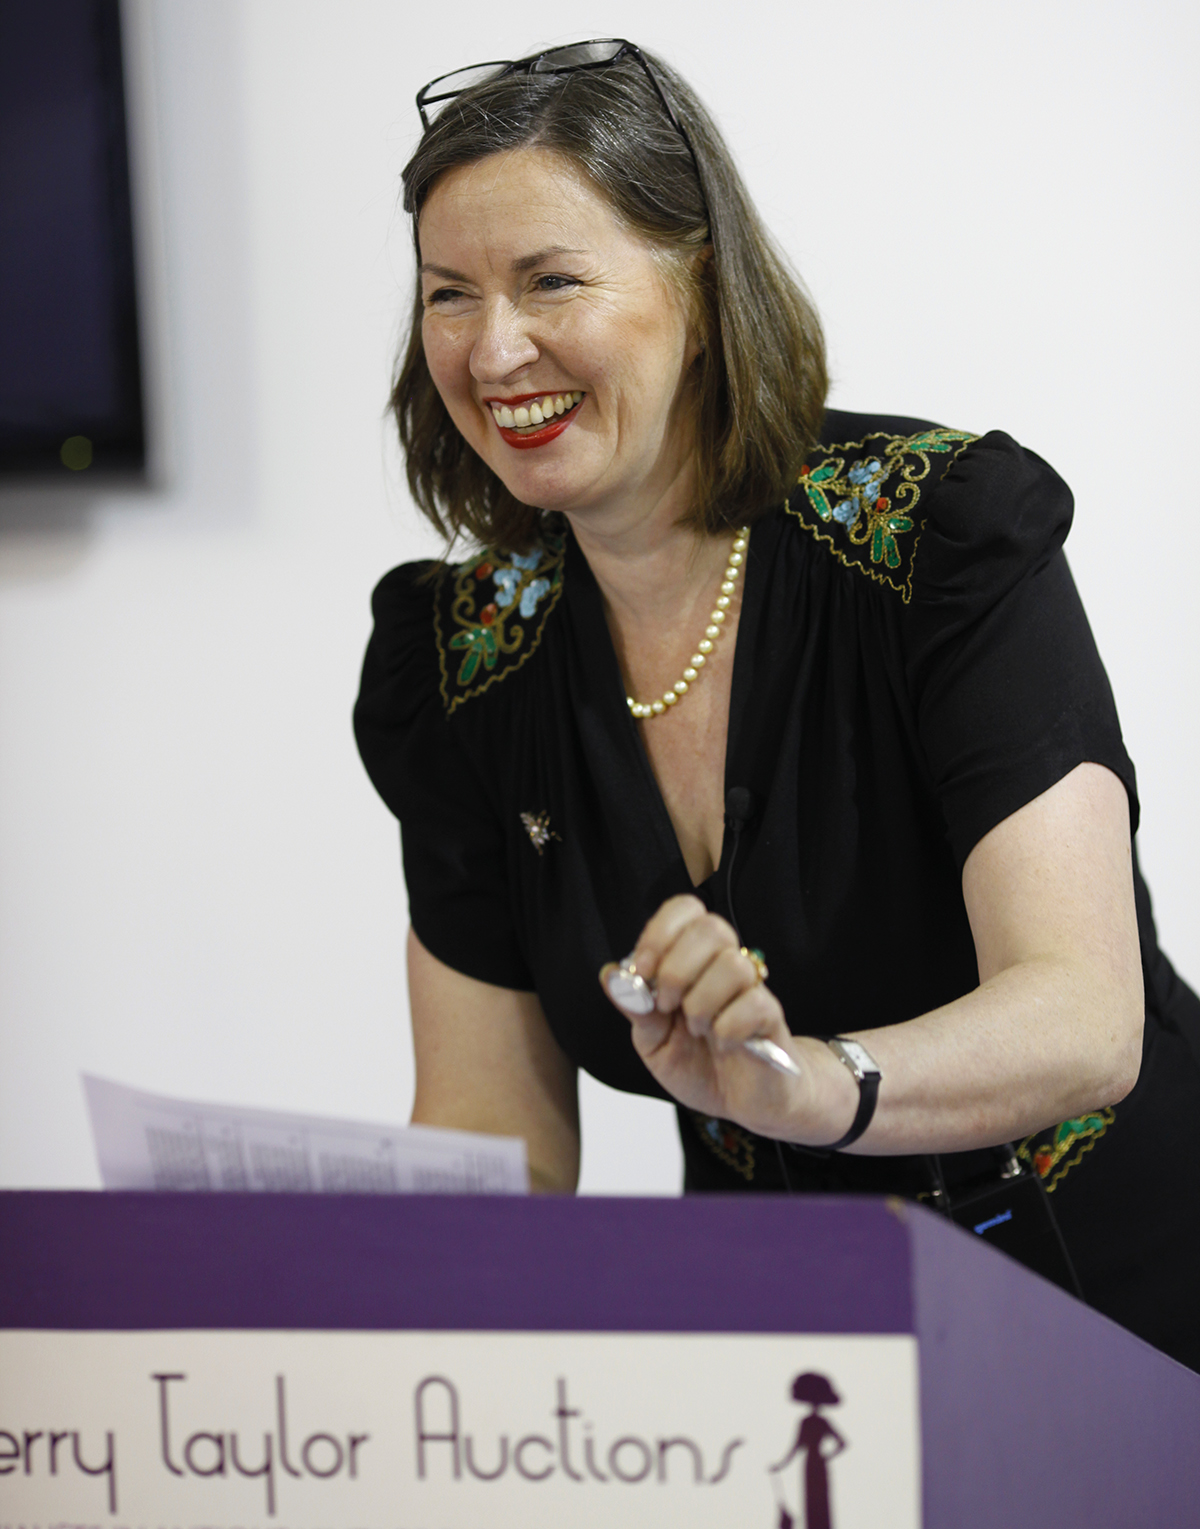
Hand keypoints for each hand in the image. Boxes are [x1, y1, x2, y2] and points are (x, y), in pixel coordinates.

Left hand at [599, 895, 854, 1143]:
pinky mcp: (772, 1018)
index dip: (660, 932)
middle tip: (668, 1005)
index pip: (685, 910)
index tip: (643, 970)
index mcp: (693, 961)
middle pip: (712, 928)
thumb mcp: (654, 1041)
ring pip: (733, 965)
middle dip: (677, 969)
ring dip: (702, 1003)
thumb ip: (636, 1009)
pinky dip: (727, 1029)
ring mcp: (752, 990)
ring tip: (698, 1030)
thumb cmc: (700, 1064)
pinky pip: (753, 1004)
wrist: (741, 1101)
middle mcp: (724, 966)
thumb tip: (611, 974)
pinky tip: (723, 1045)